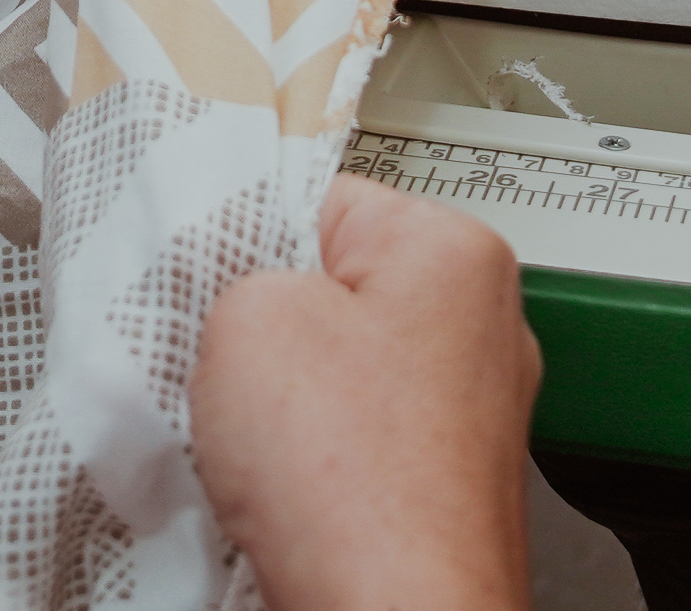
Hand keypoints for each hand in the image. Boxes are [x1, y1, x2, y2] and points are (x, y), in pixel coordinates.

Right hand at [190, 176, 541, 610]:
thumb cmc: (354, 489)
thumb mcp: (246, 317)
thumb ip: (236, 266)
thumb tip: (233, 277)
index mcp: (455, 252)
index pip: (316, 199)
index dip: (244, 240)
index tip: (207, 280)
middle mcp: (483, 329)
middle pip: (328, 290)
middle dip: (264, 328)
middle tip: (225, 365)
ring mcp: (469, 417)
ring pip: (334, 375)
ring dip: (280, 406)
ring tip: (255, 442)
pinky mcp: (442, 490)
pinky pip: (349, 446)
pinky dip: (305, 466)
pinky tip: (278, 491)